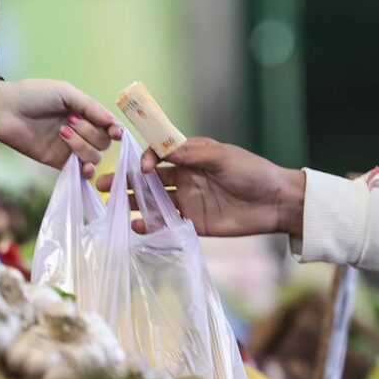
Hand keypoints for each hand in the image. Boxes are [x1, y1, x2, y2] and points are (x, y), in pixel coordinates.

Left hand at [0, 79, 121, 177]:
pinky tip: (83, 167)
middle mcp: (81, 131)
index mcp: (84, 113)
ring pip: (94, 156)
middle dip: (90, 132)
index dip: (115, 130)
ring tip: (62, 132)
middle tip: (70, 121)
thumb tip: (114, 123)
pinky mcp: (59, 163)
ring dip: (82, 145)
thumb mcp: (65, 92)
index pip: (108, 126)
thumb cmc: (33, 95)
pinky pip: (80, 172)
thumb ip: (90, 106)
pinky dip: (86, 171)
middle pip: (103, 142)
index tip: (115, 132)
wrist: (4, 110)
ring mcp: (70, 148)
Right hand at [96, 137, 305, 236]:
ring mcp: (187, 201)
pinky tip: (136, 227)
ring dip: (133, 203)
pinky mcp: (193, 223)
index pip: (157, 156)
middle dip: (126, 181)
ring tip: (113, 208)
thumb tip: (161, 150)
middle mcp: (185, 178)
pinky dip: (150, 226)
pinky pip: (166, 224)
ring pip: (153, 202)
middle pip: (149, 179)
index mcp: (190, 157)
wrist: (277, 202)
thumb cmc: (252, 172)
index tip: (141, 168)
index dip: (144, 160)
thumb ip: (191, 154)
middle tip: (101, 184)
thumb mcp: (222, 156)